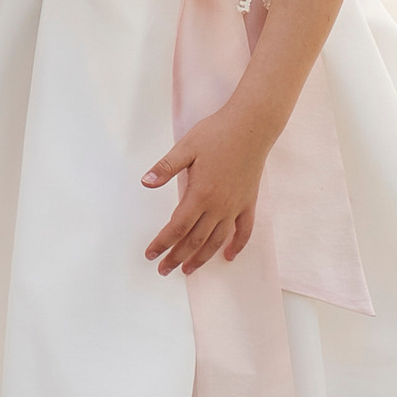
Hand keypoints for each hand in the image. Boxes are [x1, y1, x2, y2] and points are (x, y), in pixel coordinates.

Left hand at [142, 95, 275, 275]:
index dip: (162, 243)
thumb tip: (145, 182)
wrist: (251, 126)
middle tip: (164, 270)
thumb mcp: (185, 147)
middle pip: (194, 240)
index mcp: (200, 194)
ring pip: (216, 241)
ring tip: (189, 270)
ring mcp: (235, 207)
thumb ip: (165, 168)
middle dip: (177, 257)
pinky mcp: (248, 203)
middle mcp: (218, 206)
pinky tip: (228, 256)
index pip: (177, 227)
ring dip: (202, 258)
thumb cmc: (216, 133)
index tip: (151, 254)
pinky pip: (244, 231)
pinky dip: (236, 245)